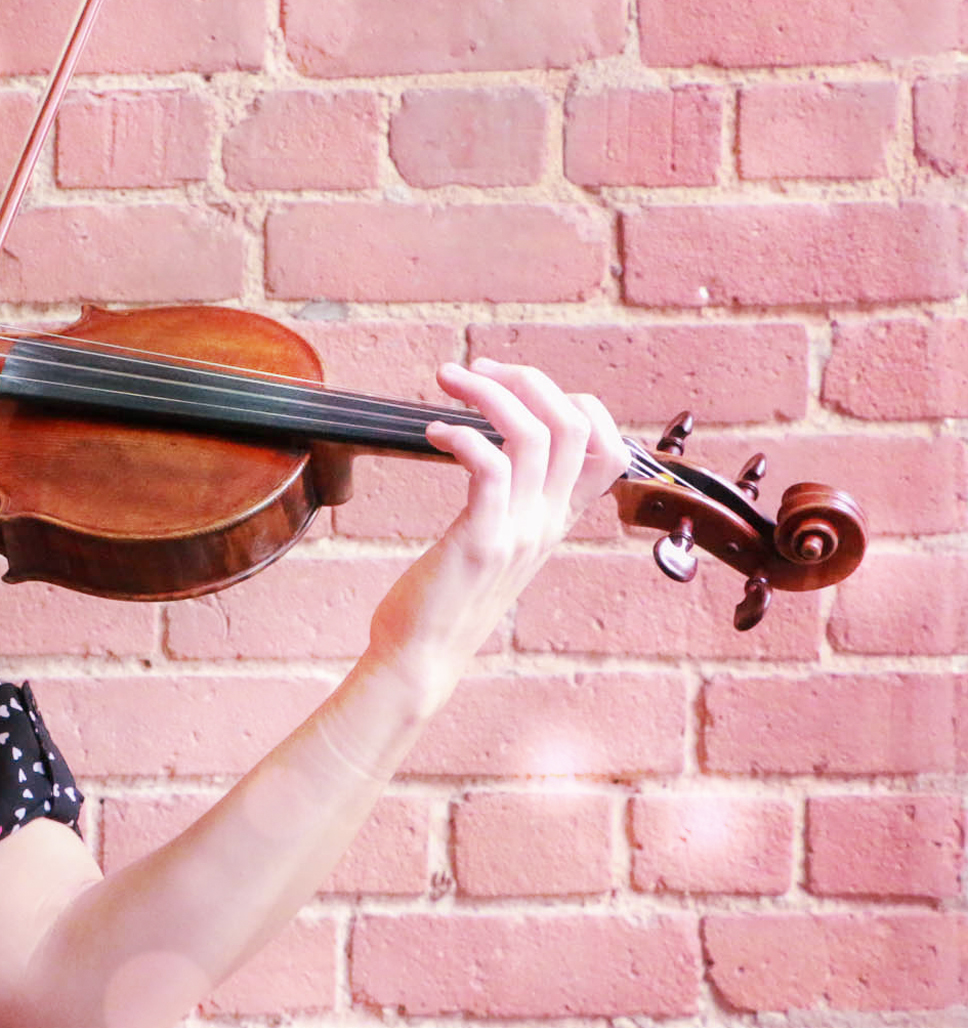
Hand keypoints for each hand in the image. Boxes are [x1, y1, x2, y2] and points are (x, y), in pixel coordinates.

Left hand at [365, 358, 630, 694]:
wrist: (421, 658)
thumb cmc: (443, 597)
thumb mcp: (493, 543)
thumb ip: (508, 504)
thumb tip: (496, 454)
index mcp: (554, 521)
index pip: (607, 447)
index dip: (574, 401)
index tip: (515, 386)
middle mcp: (547, 523)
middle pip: (576, 424)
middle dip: (528, 379)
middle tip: (476, 369)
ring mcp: (519, 532)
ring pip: (534, 435)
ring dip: (488, 393)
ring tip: (447, 380)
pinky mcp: (481, 542)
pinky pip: (491, 468)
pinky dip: (463, 435)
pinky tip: (434, 432)